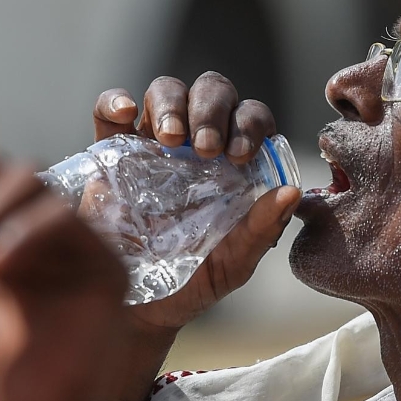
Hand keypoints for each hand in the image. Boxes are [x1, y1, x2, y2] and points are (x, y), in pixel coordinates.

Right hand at [92, 73, 300, 329]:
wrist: (140, 309)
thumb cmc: (197, 280)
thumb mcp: (235, 261)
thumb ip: (263, 228)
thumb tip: (291, 192)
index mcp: (235, 160)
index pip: (251, 117)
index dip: (250, 124)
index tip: (240, 154)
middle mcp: (198, 142)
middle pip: (211, 92)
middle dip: (213, 110)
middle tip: (208, 147)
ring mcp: (153, 143)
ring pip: (166, 91)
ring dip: (172, 104)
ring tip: (172, 140)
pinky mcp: (112, 152)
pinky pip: (110, 111)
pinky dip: (115, 101)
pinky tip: (127, 114)